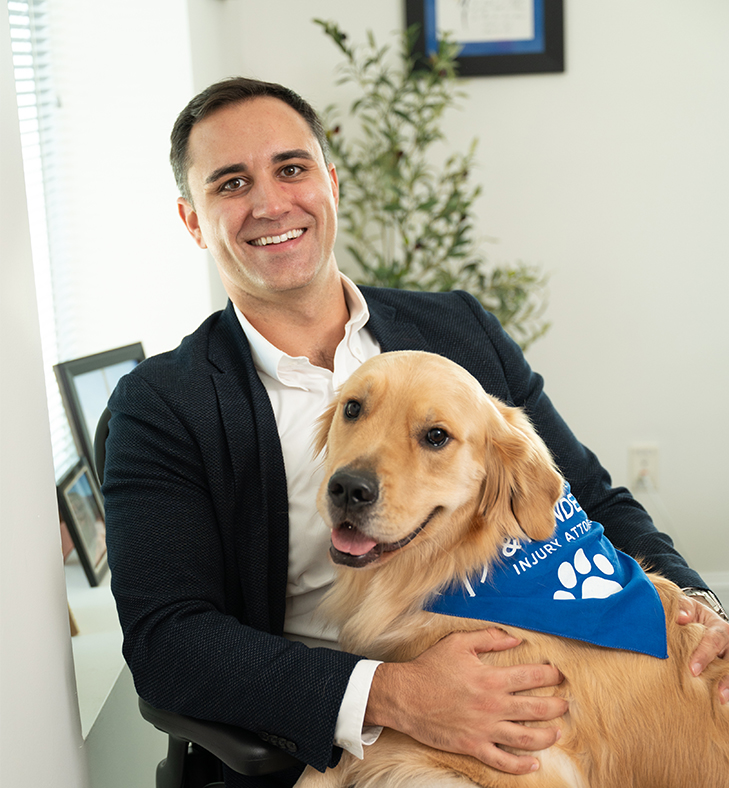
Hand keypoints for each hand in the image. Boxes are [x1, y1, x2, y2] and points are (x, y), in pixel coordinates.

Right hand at [365, 629, 566, 774]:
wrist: (405, 696)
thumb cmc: (430, 667)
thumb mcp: (458, 643)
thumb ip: (489, 637)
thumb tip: (515, 638)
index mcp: (491, 678)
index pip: (531, 677)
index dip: (551, 675)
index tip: (560, 675)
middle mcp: (492, 705)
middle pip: (536, 709)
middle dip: (556, 706)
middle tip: (566, 704)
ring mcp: (484, 728)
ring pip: (526, 738)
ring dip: (547, 736)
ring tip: (557, 731)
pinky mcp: (473, 746)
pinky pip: (502, 760)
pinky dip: (521, 765)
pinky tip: (534, 764)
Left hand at [677, 596, 728, 703]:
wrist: (695, 619)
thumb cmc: (690, 614)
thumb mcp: (688, 607)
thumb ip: (684, 608)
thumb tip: (681, 618)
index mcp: (719, 628)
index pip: (715, 640)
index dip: (704, 655)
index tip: (692, 670)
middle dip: (725, 678)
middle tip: (716, 694)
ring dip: (728, 686)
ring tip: (721, 700)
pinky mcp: (726, 668)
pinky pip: (727, 677)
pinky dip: (726, 688)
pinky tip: (721, 702)